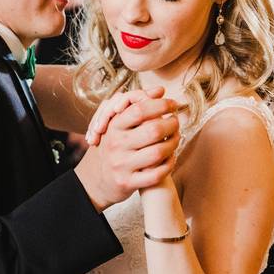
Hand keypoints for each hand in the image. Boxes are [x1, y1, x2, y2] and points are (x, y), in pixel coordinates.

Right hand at [75, 95, 181, 210]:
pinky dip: (169, 165)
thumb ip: (137, 106)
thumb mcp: (117, 125)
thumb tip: (160, 90)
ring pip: (157, 153)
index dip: (160, 105)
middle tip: (176, 122)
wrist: (96, 179)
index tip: (172, 104)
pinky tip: (172, 157)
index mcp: (113, 127)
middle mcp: (116, 145)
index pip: (139, 110)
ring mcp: (121, 165)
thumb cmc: (114, 147)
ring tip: (177, 138)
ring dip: (173, 144)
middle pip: (153, 130)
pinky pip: (156, 174)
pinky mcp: (128, 183)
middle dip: (171, 124)